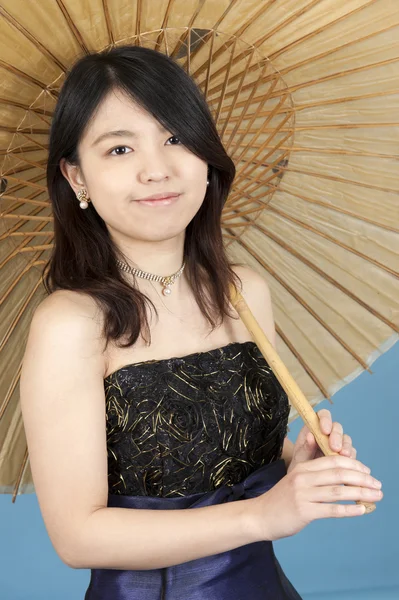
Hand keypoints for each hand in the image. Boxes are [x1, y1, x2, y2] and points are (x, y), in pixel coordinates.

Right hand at [247, 454, 382, 542]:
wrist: (260, 515)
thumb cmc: (281, 499)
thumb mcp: (295, 480)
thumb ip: (315, 475)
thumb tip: (343, 476)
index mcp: (303, 467)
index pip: (333, 461)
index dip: (353, 465)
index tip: (367, 472)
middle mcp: (303, 478)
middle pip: (339, 474)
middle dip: (362, 478)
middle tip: (378, 485)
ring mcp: (303, 494)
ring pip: (338, 491)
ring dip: (361, 493)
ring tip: (376, 496)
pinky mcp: (303, 511)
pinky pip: (331, 509)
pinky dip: (349, 509)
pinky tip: (362, 510)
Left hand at [287, 409, 355, 474]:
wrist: (306, 480)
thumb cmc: (301, 463)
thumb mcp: (300, 457)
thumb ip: (305, 448)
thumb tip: (310, 436)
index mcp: (314, 427)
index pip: (322, 415)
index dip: (325, 419)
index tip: (325, 430)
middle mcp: (327, 433)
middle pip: (337, 427)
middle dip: (337, 436)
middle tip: (334, 447)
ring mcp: (337, 443)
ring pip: (346, 439)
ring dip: (346, 446)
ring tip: (343, 455)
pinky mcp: (344, 454)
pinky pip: (351, 452)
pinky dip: (351, 456)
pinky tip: (348, 462)